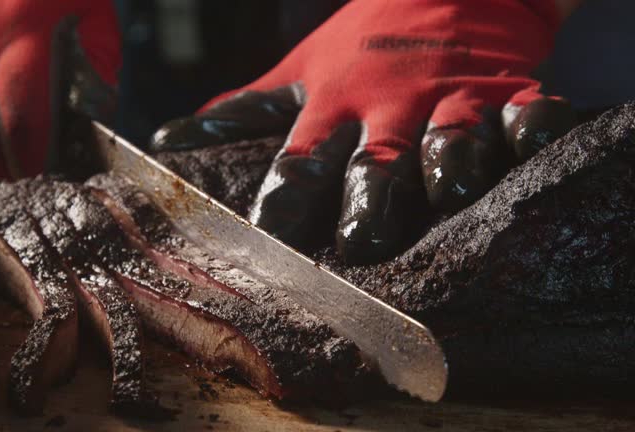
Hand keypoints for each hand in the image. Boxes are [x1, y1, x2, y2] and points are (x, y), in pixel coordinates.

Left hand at [150, 0, 577, 263]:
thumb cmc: (364, 40)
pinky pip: (528, 110)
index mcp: (335, 106)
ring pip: (451, 136)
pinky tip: (534, 140)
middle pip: (375, 161)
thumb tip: (170, 142)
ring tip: (452, 191)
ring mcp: (450, 97)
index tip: (268, 237)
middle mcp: (389, 107)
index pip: (302, 159)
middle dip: (368, 200)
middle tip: (360, 242)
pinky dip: (534, 126)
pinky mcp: (508, 89)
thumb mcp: (300, 69)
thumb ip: (245, 110)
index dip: (284, 197)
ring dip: (450, 162)